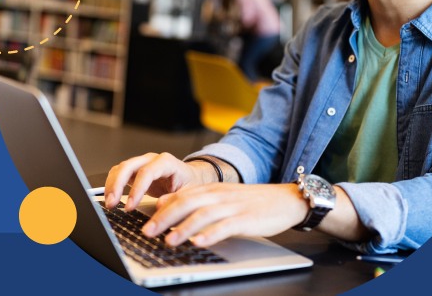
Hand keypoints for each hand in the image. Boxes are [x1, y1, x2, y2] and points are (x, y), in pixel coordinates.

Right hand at [104, 153, 212, 209]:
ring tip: (109, 203)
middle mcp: (151, 159)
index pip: (147, 172)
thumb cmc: (190, 183)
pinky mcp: (135, 172)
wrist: (190, 177)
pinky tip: (111, 198)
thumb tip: (160, 205)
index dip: (136, 189)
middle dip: (117, 185)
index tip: (130, 206)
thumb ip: (175, 198)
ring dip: (111, 185)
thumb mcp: (189, 193)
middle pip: (128, 166)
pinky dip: (112, 185)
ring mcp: (141, 164)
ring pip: (120, 168)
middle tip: (112, 203)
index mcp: (166, 162)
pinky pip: (119, 174)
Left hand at [142, 183, 309, 246]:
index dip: (161, 209)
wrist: (286, 199)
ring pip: (203, 214)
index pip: (181, 196)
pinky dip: (211, 234)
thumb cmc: (252, 202)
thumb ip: (197, 201)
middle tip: (149, 232)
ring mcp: (233, 206)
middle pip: (187, 203)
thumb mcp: (221, 197)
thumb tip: (166, 205)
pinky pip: (226, 226)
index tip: (145, 222)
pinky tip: (200, 242)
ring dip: (184, 228)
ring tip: (169, 240)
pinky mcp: (247, 218)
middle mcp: (219, 195)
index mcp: (212, 189)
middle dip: (165, 218)